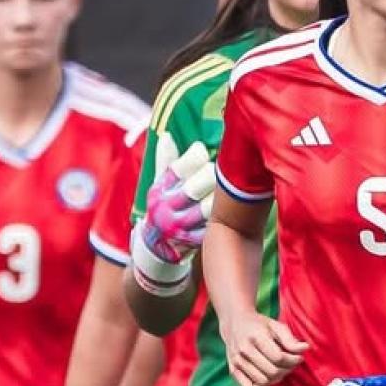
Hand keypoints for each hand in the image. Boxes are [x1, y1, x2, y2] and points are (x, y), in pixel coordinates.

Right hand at [131, 135, 215, 294]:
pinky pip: (214, 225)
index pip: (179, 166)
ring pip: (209, 206)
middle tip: (221, 171)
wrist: (155, 249)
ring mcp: (179, 226)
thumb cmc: (163, 206)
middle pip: (197, 185)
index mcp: (159, 188)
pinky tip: (231, 208)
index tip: (204, 153)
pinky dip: (224, 216)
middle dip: (212, 174)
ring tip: (229, 188)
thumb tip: (167, 135)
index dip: (197, 155)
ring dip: (221, 196)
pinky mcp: (193, 241)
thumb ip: (165, 160)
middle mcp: (166, 207)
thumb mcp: (158, 184)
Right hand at [222, 313, 308, 385]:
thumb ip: (290, 339)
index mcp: (256, 336)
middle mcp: (244, 350)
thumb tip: (305, 348)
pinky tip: (268, 378)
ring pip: (263, 382)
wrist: (234, 323)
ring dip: (277, 379)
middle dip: (287, 370)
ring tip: (281, 370)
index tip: (299, 358)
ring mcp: (236, 361)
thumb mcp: (276, 326)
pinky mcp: (233, 370)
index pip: (279, 358)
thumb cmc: (259, 325)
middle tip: (291, 364)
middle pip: (272, 372)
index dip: (293, 361)